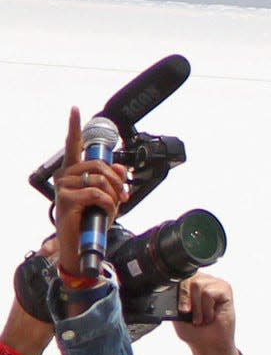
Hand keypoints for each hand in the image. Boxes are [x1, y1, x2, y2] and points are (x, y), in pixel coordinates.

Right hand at [52, 107, 127, 277]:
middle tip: (122, 194)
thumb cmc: (91, 220)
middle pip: (97, 164)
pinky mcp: (67, 200)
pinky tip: (106, 210)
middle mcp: (64, 176)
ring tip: (113, 205)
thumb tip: (120, 169)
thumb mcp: (108, 197)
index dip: (74, 127)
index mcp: (72, 172)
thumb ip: (113, 180)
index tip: (75, 110)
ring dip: (113, 193)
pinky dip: (108, 202)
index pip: (72, 145)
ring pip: (98, 179)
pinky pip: (96, 193)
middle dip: (116, 180)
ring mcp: (63, 188)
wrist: (80, 245)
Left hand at [173, 274, 238, 354]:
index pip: (180, 277)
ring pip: (197, 285)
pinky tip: (212, 315)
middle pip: (188, 278)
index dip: (179, 293)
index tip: (182, 310)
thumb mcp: (176, 315)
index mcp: (189, 284)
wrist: (210, 345)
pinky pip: (208, 293)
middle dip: (188, 300)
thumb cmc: (195, 332)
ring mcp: (214, 283)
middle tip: (193, 317)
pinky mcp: (225, 289)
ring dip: (198, 307)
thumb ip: (173, 300)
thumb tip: (170, 289)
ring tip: (203, 317)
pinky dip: (207, 308)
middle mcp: (203, 280)